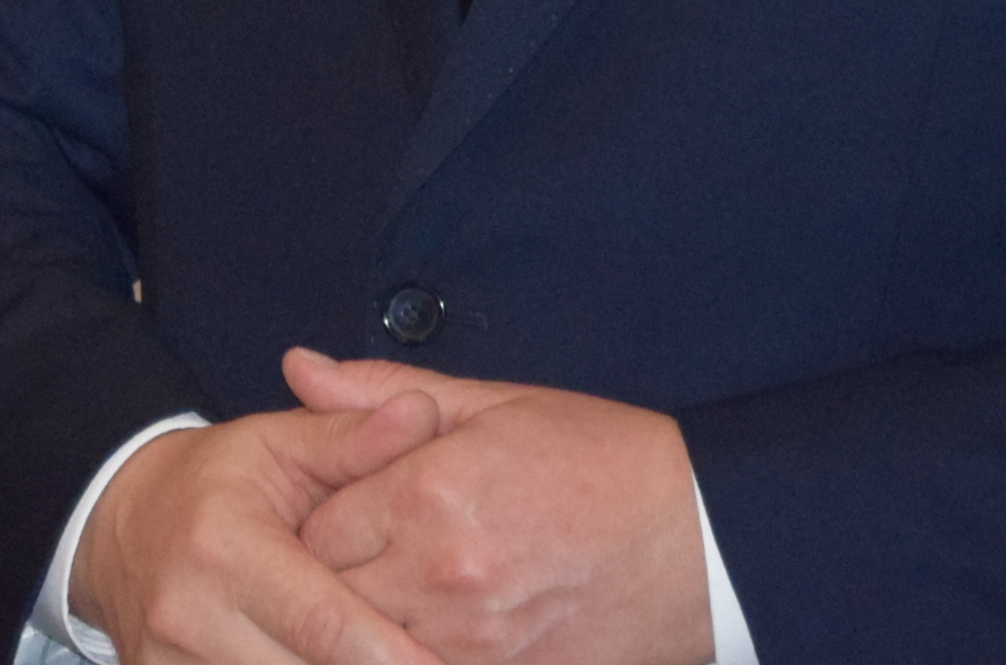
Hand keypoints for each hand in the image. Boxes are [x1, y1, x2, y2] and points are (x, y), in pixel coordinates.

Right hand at [70, 398, 449, 664]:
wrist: (119, 527)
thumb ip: (352, 440)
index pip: (326, 625)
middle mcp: (190, 617)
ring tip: (379, 655)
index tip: (447, 663)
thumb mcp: (277, 445)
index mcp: (224, 547)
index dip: (397, 657)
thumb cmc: (213, 485)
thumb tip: (421, 414)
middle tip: (433, 659)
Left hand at [281, 351, 704, 664]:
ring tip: (393, 591)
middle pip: (333, 596)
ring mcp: (477, 641)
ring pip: (373, 644)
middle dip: (330, 578)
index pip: (314, 528)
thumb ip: (382, 396)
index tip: (329, 515)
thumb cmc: (604, 461)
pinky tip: (433, 625)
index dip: (313, 523)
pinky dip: (417, 651)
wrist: (706, 542)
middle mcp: (443, 574)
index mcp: (429, 494)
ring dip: (371, 621)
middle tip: (348, 560)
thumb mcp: (495, 404)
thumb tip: (299, 369)